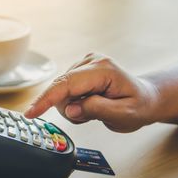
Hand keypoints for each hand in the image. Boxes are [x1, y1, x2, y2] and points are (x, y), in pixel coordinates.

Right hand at [24, 53, 158, 132]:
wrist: (146, 98)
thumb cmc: (139, 106)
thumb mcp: (123, 115)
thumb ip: (97, 111)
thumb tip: (70, 109)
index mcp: (103, 69)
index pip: (67, 84)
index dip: (46, 99)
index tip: (31, 113)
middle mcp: (92, 61)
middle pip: (61, 88)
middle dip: (68, 108)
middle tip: (90, 117)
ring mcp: (85, 64)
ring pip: (61, 92)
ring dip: (72, 107)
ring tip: (93, 110)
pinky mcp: (80, 70)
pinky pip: (64, 91)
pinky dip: (73, 103)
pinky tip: (89, 104)